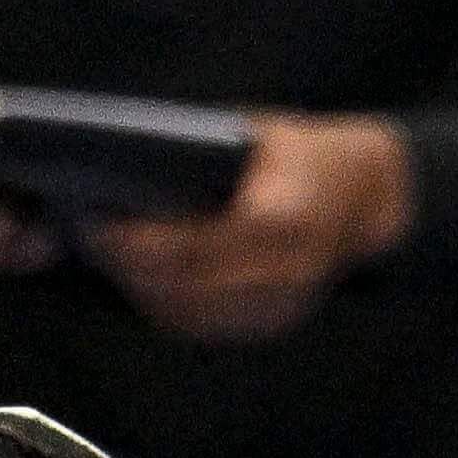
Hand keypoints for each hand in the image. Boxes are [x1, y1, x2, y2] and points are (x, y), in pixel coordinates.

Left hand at [89, 114, 411, 344]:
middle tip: (89, 237)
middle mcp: (289, 270)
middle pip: (189, 282)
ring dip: (142, 287)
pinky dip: (166, 303)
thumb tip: (126, 166)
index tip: (100, 222)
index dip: (145, 240)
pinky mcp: (273, 323)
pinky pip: (206, 324)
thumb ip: (204, 153)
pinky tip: (139, 278)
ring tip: (106, 256)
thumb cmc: (302, 155)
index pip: (201, 241)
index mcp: (288, 216)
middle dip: (132, 264)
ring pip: (192, 310)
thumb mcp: (259, 132)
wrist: (367, 197)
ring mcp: (284, 305)